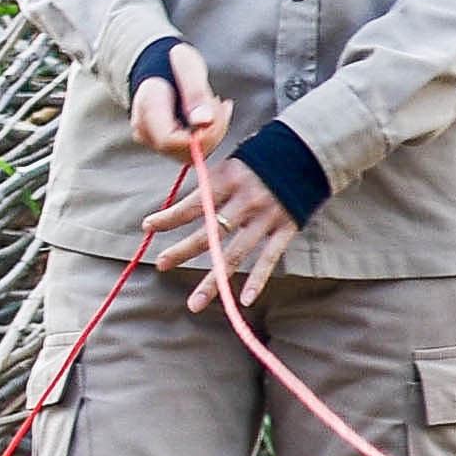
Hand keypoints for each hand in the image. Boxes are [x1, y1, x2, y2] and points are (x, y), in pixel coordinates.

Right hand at [130, 41, 224, 157]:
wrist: (158, 66)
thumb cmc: (170, 63)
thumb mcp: (187, 66)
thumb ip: (195, 93)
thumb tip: (204, 121)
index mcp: (145, 113)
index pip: (171, 140)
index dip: (199, 132)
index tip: (216, 106)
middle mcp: (147, 134)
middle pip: (185, 149)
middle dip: (211, 128)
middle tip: (216, 101)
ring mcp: (157, 141)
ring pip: (194, 151)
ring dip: (213, 128)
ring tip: (215, 102)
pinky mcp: (170, 144)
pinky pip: (195, 147)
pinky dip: (210, 129)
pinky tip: (214, 110)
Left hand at [152, 148, 302, 305]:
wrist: (308, 152)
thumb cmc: (261, 157)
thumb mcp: (231, 163)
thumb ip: (209, 186)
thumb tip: (179, 206)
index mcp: (228, 181)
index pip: (193, 205)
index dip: (169, 217)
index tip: (148, 226)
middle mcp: (245, 201)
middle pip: (210, 233)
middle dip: (183, 251)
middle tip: (161, 264)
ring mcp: (266, 218)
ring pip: (235, 254)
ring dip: (213, 281)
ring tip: (194, 303)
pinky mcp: (286, 229)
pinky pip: (269, 259)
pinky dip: (257, 280)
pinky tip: (243, 301)